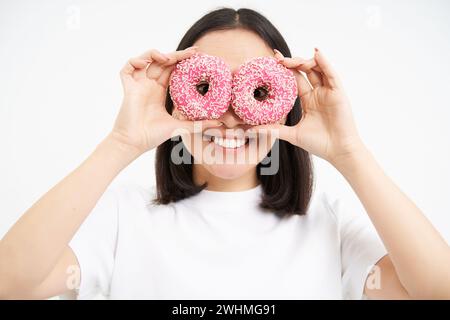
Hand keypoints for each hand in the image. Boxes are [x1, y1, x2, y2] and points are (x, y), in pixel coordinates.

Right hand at [109, 47, 222, 155]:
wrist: (135, 142)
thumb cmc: (154, 135)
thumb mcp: (181, 127)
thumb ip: (199, 124)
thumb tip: (219, 123)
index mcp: (160, 91)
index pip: (172, 70)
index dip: (182, 61)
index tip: (196, 55)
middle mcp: (149, 85)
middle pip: (161, 62)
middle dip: (175, 55)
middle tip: (192, 52)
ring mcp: (138, 85)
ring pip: (145, 60)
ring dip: (155, 54)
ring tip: (168, 58)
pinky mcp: (128, 87)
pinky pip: (127, 68)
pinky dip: (135, 61)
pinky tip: (146, 64)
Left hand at [250, 48, 365, 165]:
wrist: (338, 151)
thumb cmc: (319, 144)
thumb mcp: (292, 134)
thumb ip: (274, 130)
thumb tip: (251, 130)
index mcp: (308, 100)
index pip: (295, 79)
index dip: (284, 69)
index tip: (272, 60)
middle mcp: (318, 93)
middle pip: (305, 71)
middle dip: (292, 62)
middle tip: (277, 58)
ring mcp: (328, 91)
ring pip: (317, 69)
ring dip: (304, 61)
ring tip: (291, 60)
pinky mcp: (338, 92)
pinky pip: (331, 74)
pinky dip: (324, 62)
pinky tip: (316, 53)